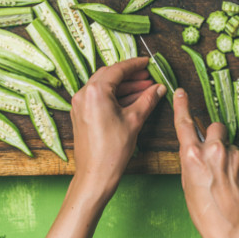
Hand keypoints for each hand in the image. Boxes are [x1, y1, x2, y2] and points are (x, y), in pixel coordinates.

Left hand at [70, 57, 165, 200]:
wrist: (95, 174)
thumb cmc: (112, 150)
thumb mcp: (134, 120)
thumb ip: (147, 100)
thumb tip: (158, 88)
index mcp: (95, 91)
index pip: (118, 69)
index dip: (135, 65)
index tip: (147, 63)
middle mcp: (83, 94)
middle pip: (109, 75)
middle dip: (130, 76)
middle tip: (148, 77)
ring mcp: (80, 105)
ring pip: (104, 87)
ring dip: (124, 87)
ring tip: (145, 89)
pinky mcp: (80, 114)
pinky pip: (98, 98)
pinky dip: (115, 97)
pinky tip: (132, 100)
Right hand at [173, 87, 238, 237]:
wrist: (232, 229)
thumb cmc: (205, 212)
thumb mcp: (187, 184)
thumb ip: (192, 161)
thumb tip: (197, 151)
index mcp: (192, 156)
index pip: (184, 124)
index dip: (182, 106)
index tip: (181, 92)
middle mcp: (214, 151)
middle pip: (215, 128)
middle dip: (215, 137)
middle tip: (214, 157)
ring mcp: (234, 156)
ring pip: (230, 147)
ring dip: (228, 157)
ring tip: (225, 181)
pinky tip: (236, 186)